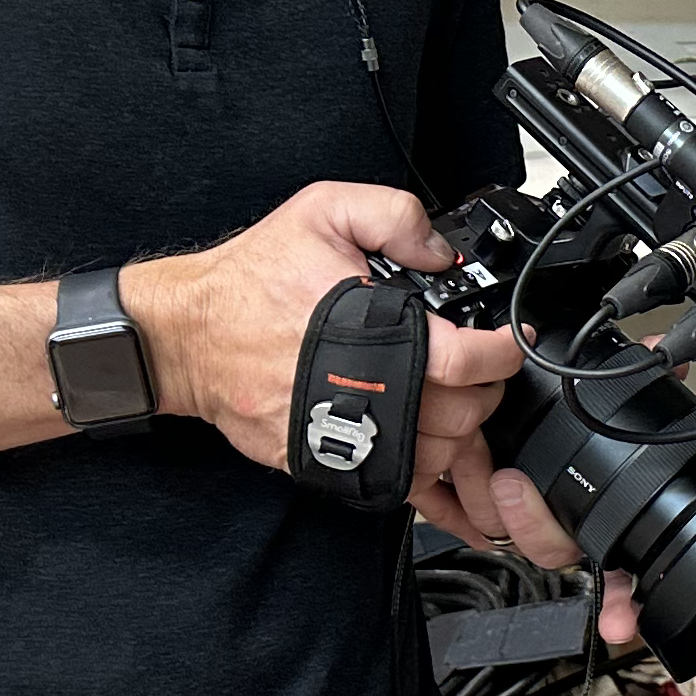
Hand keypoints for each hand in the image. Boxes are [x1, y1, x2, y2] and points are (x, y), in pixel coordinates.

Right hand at [114, 184, 634, 642]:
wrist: (185, 333)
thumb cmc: (250, 278)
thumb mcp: (322, 210)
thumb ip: (393, 215)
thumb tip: (440, 251)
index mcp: (369, 328)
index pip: (465, 360)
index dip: (502, 353)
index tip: (510, 344)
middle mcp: (358, 387)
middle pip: (460, 414)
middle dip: (487, 392)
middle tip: (484, 372)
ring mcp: (339, 432)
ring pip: (435, 459)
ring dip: (460, 434)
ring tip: (455, 403)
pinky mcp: (321, 461)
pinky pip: (393, 485)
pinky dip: (422, 472)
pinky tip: (425, 441)